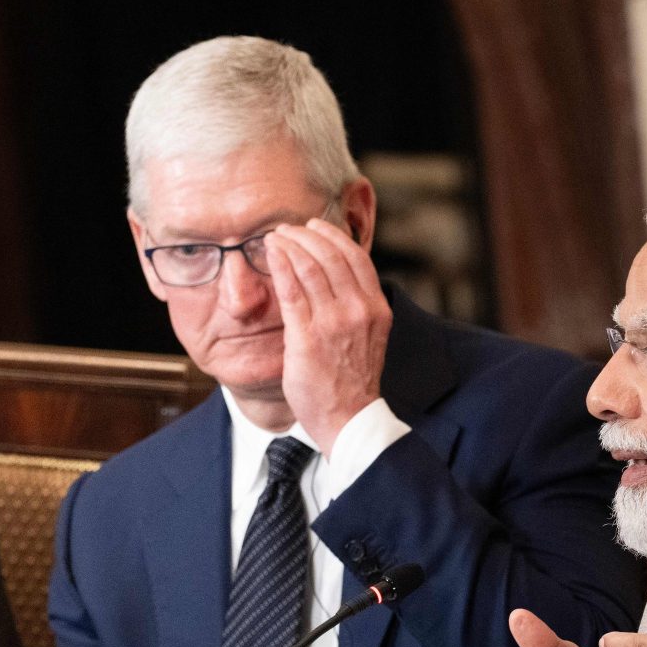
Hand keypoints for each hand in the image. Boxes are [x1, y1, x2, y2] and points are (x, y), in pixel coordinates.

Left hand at [265, 219, 389, 456]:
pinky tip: (270, 252)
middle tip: (287, 228)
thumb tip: (336, 280)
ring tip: (275, 237)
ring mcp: (333, 322)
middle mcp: (358, 310)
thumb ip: (356, 307)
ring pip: (310, 267)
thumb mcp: (367, 337)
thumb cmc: (352, 381)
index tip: (314, 227)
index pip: (356, 258)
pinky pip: (292, 289)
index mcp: (376, 308)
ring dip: (290, 245)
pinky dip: (281, 264)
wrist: (348, 419)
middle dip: (306, 235)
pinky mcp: (308, 336)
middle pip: (332, 256)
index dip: (333, 236)